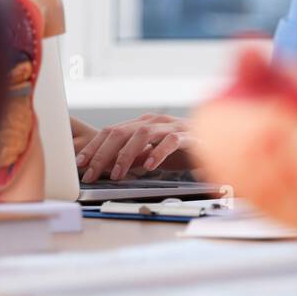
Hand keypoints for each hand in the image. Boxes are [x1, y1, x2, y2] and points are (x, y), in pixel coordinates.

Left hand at [75, 113, 196, 182]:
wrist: (217, 144)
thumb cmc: (183, 151)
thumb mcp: (152, 156)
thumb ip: (134, 158)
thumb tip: (108, 167)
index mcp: (143, 124)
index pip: (111, 131)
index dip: (93, 147)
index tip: (80, 164)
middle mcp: (154, 121)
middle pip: (120, 132)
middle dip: (102, 153)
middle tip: (91, 173)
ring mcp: (171, 126)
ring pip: (141, 133)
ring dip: (125, 155)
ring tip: (117, 174)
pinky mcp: (188, 135)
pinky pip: (170, 141)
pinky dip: (157, 153)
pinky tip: (149, 166)